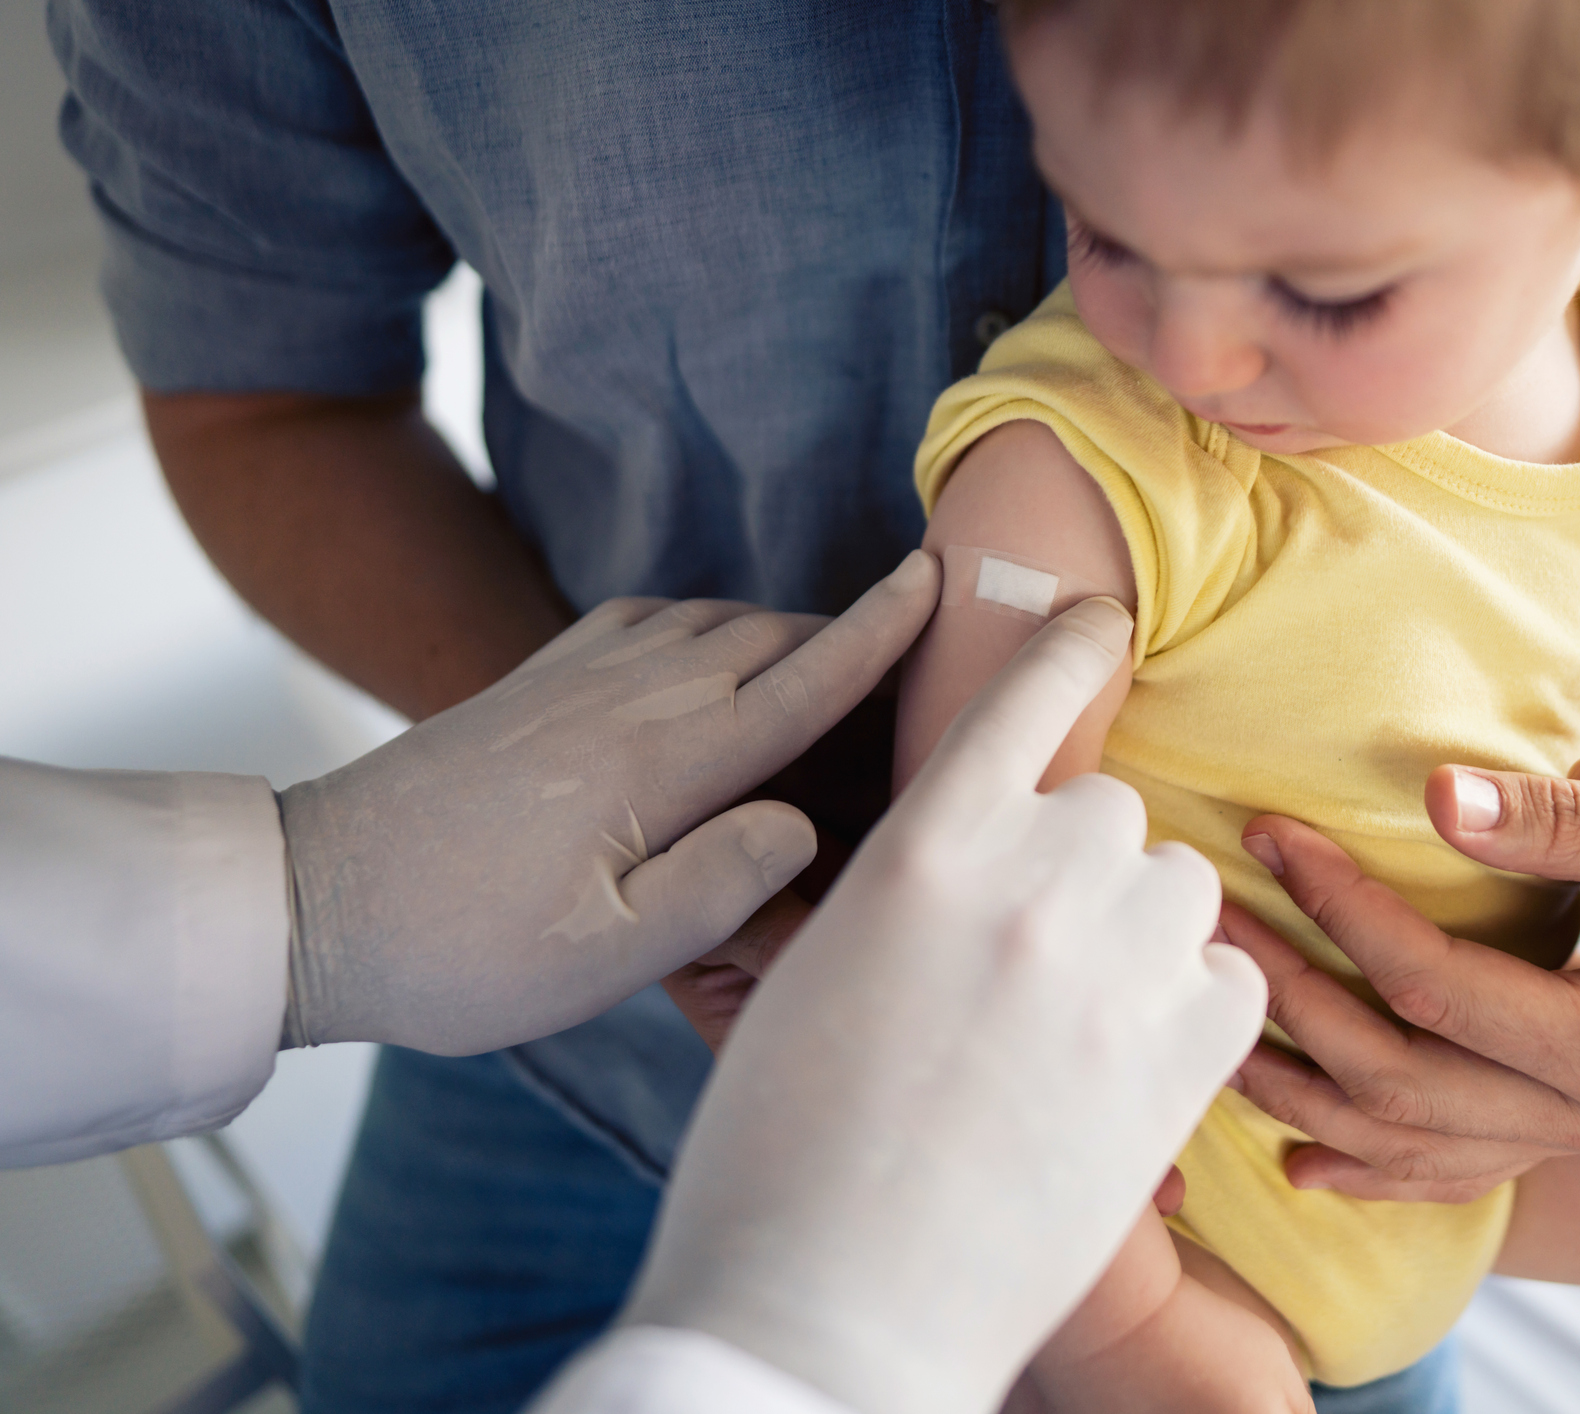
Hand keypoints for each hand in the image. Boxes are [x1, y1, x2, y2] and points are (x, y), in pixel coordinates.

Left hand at [274, 550, 938, 1053]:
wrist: (310, 902)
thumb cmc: (458, 952)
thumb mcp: (601, 961)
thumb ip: (719, 889)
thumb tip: (802, 822)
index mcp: (659, 766)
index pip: (800, 684)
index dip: (880, 634)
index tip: (940, 579)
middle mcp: (625, 701)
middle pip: (767, 638)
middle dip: (848, 627)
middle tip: (918, 633)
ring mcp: (572, 681)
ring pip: (708, 621)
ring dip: (779, 624)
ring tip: (831, 647)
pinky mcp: (531, 685)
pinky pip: (640, 619)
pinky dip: (699, 618)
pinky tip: (703, 642)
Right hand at [622, 599, 1265, 1413]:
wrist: (834, 1311)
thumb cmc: (784, 1152)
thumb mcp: (816, 977)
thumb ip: (909, 890)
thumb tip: (971, 863)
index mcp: (924, 843)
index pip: (1027, 693)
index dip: (1071, 644)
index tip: (1107, 620)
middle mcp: (1035, 876)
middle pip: (1111, 809)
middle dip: (1081, 867)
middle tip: (1027, 967)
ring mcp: (1120, 963)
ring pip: (1182, 890)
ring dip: (1143, 935)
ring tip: (1074, 1032)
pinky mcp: (1189, 1055)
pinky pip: (1235, 979)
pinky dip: (1198, 1012)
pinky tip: (1131, 1073)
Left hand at [1222, 763, 1579, 1204]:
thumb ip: (1569, 822)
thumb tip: (1434, 793)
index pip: (1438, 988)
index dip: (1345, 909)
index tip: (1273, 833)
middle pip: (1395, 1075)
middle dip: (1290, 990)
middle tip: (1211, 909)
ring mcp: (1569, 1135)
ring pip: (1404, 1140)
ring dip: (1301, 1084)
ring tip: (1213, 1017)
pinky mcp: (1557, 1131)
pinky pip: (1444, 1173)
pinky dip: (1368, 1167)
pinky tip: (1298, 1158)